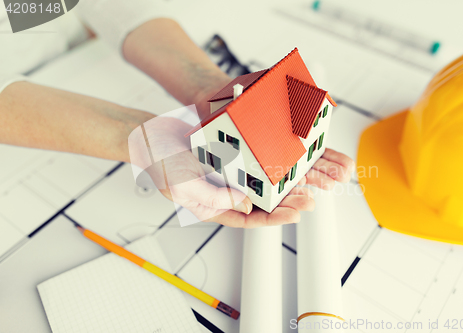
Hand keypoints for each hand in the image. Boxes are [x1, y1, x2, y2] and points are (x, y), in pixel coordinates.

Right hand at [128, 113, 353, 227]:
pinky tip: (283, 164)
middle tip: (308, 200)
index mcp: (212, 208)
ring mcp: (227, 176)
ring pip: (260, 186)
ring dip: (280, 186)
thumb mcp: (186, 186)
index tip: (294, 214)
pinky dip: (268, 166)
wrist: (152, 137)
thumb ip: (216, 198)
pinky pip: (253, 165)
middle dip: (284, 203)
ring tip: (303, 184)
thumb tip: (248, 206)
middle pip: (259, 204)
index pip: (248, 219)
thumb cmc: (160, 164)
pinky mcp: (229, 159)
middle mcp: (222, 194)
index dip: (273, 219)